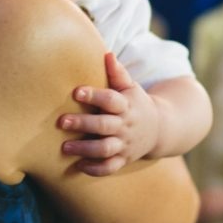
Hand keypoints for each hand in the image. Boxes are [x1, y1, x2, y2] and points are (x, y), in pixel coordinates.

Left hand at [59, 51, 159, 174]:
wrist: (160, 129)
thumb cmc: (136, 103)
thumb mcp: (130, 87)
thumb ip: (117, 73)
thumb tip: (106, 54)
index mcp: (126, 105)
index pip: (110, 100)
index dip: (94, 95)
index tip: (76, 92)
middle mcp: (125, 125)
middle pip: (104, 126)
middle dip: (83, 124)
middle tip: (62, 121)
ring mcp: (125, 144)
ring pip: (105, 149)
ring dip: (84, 149)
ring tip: (64, 147)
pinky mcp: (123, 159)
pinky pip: (109, 167)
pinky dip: (95, 169)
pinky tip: (78, 166)